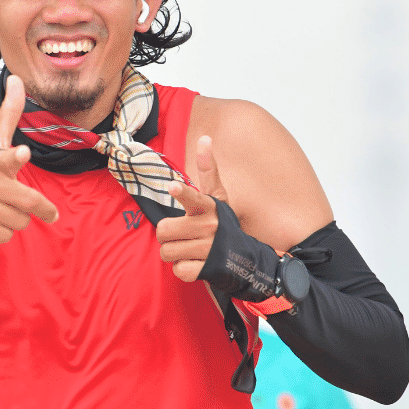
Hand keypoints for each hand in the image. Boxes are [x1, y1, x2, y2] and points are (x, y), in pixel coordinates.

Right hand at [0, 76, 58, 242]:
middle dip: (43, 209)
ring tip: (2, 207)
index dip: (15, 156)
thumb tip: (18, 77)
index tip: (22, 152)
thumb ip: (9, 112)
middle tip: (51, 213)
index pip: (7, 157)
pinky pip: (6, 235)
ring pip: (21, 221)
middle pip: (29, 202)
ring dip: (17, 217)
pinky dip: (3, 231)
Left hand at [156, 136, 227, 281]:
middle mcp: (209, 227)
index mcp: (209, 207)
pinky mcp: (206, 270)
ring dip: (174, 253)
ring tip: (190, 248)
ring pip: (167, 252)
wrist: (245, 258)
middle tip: (182, 234)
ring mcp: (208, 250)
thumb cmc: (224, 223)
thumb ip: (208, 169)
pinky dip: (183, 269)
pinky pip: (177, 270)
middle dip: (167, 235)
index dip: (182, 193)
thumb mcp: (218, 196)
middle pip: (163, 230)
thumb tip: (204, 137)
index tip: (174, 186)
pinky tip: (195, 262)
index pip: (193, 197)